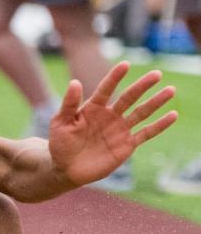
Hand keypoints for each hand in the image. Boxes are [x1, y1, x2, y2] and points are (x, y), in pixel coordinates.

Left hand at [48, 62, 176, 185]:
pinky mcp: (126, 144)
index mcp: (93, 108)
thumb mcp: (60, 123)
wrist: (66, 168)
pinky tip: (172, 115)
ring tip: (170, 90)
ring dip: (156, 102)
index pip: (106, 89)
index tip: (125, 65)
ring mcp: (119, 129)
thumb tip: (74, 82)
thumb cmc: (60, 143)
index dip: (115, 77)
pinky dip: (159, 125)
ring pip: (141, 112)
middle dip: (142, 86)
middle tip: (157, 74)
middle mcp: (109, 116)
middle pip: (129, 98)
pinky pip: (146, 133)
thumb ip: (69, 104)